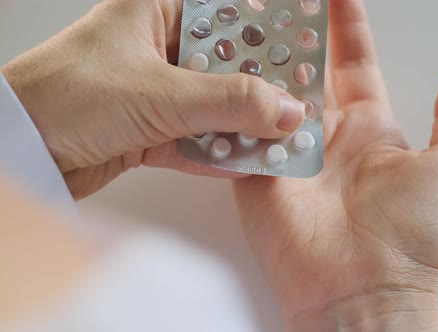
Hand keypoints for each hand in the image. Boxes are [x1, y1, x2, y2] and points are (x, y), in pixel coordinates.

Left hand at [1, 0, 304, 198]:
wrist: (19, 152)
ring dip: (244, 128)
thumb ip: (229, 102)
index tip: (302, 54)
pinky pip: (197, 139)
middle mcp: (158, 47)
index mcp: (157, 12)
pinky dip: (220, 153)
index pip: (229, 17)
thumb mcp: (160, 93)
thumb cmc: (65, 96)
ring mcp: (155, 91)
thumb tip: (285, 110)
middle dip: (262, 91)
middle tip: (298, 107)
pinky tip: (249, 162)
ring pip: (215, 106)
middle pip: (228, 66)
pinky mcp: (150, 129)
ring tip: (281, 140)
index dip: (268, 35)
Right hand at [233, 1, 437, 329]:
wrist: (362, 289)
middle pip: (305, 74)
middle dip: (294, 39)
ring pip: (268, 97)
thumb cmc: (412, 238)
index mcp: (369, 130)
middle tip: (280, 6)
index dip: (346, 30)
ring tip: (246, 26)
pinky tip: (222, 73)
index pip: (354, 66)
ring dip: (259, 65)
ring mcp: (288, 155)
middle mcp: (326, 139)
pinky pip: (240, 132)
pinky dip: (232, 107)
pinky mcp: (257, 175)